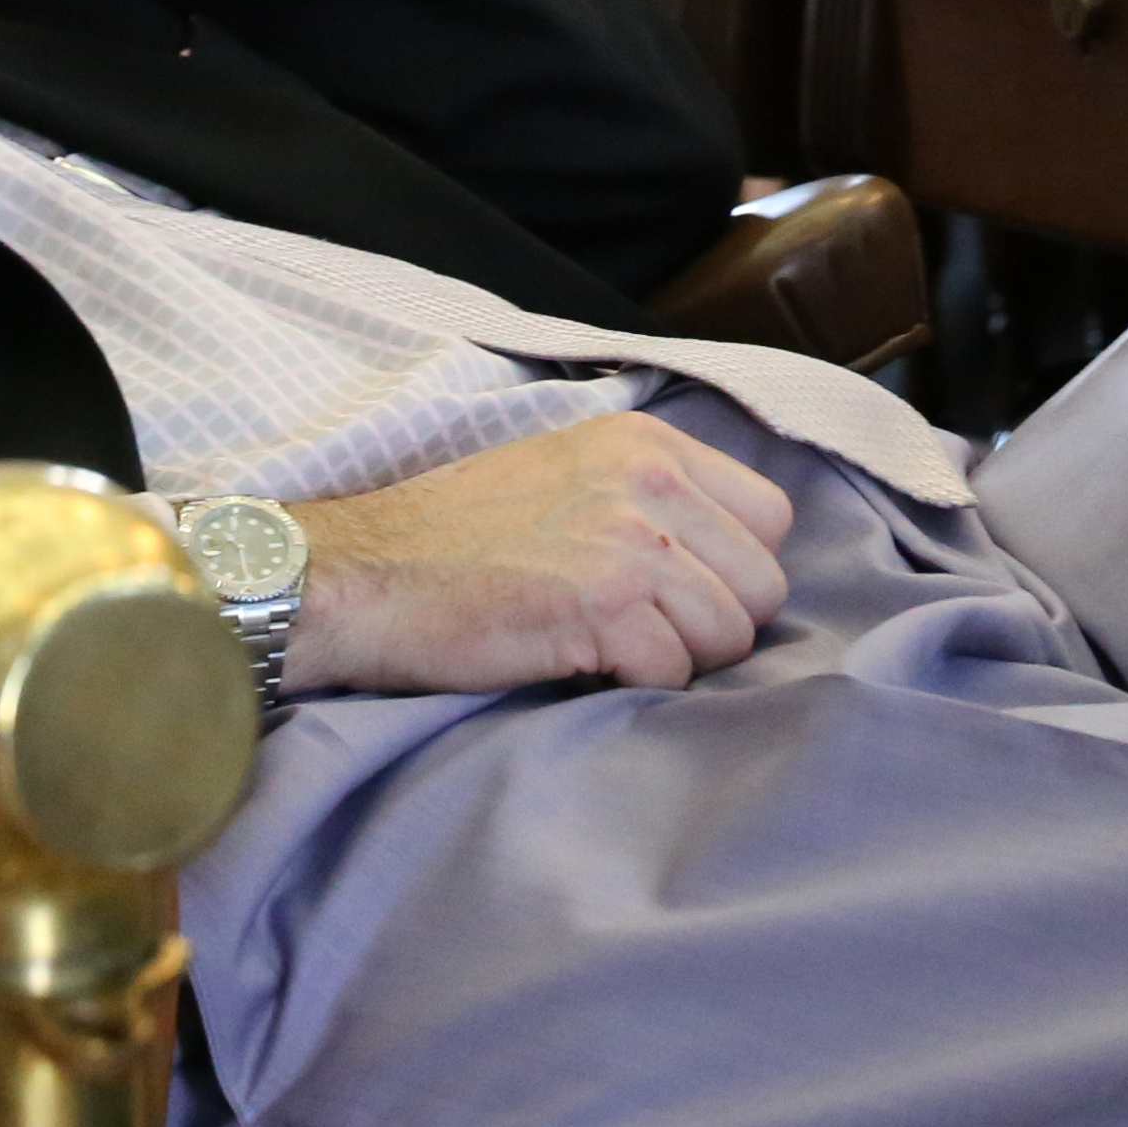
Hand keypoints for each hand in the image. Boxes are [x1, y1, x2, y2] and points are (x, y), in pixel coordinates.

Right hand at [276, 418, 796, 695]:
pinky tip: (578, 663)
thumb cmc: (450, 538)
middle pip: (764, 584)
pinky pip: (675, 671)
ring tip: (603, 647)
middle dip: (714, 623)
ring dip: (676, 659)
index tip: (678, 591)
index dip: (731, 568)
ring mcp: (631, 541)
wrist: (357, 575)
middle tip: (639, 632)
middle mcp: (650, 480)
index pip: (770, 517)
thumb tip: (726, 553)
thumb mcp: (565, 474)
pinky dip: (634, 684)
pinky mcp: (604, 605)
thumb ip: (648, 496)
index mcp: (647, 442)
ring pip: (730, 634)